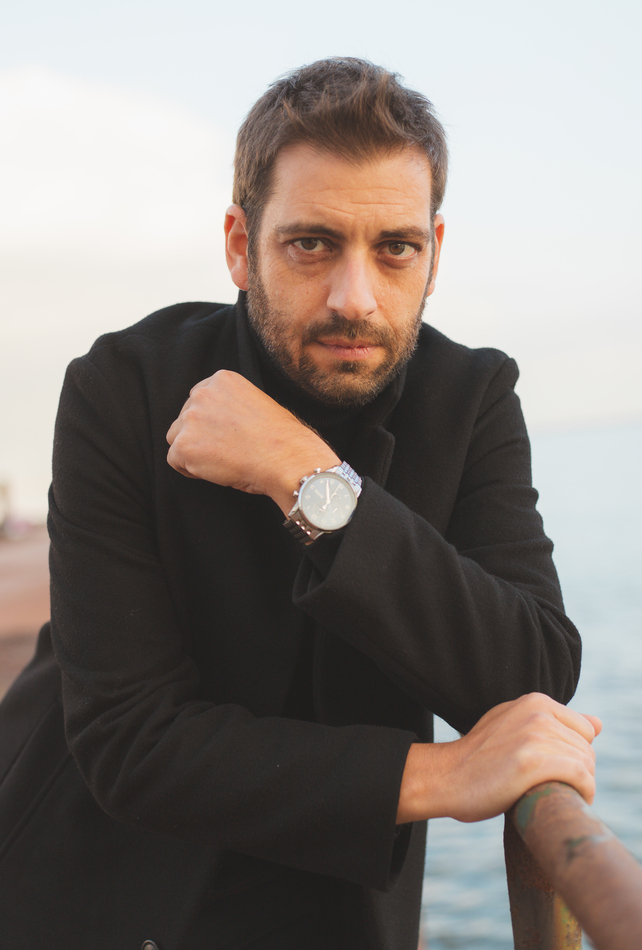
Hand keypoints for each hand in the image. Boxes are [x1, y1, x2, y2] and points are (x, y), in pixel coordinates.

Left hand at [166, 370, 339, 514]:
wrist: (286, 458)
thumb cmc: (280, 439)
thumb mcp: (256, 404)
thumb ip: (230, 405)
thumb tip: (216, 423)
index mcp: (222, 379)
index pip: (200, 399)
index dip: (210, 421)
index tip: (225, 435)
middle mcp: (202, 393)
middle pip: (185, 418)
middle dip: (200, 435)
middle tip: (226, 451)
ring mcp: (191, 418)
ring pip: (177, 438)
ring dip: (193, 451)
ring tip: (222, 461)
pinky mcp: (184, 445)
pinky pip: (175, 460)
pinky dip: (191, 471)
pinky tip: (216, 471)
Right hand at [397, 693, 600, 824]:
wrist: (447, 777)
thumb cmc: (480, 758)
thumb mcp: (513, 725)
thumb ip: (553, 722)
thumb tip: (598, 723)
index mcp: (534, 701)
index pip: (584, 729)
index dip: (573, 754)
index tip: (555, 770)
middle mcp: (537, 712)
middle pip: (587, 748)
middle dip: (577, 771)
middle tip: (552, 787)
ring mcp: (535, 735)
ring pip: (586, 763)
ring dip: (579, 785)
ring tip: (554, 794)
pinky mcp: (533, 762)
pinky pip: (581, 776)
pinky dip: (582, 792)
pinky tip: (564, 798)